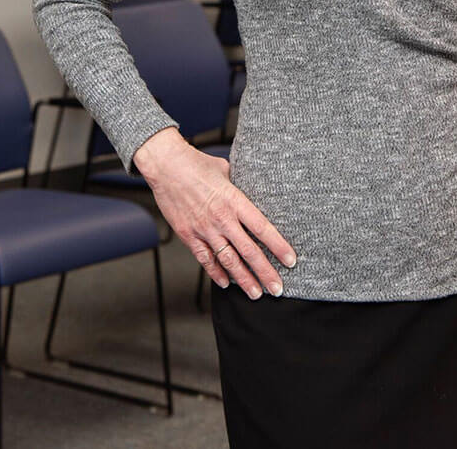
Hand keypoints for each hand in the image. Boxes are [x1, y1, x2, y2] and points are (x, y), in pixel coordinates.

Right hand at [133, 128, 295, 299]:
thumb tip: (250, 189)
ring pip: (228, 260)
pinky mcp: (188, 235)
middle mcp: (221, 218)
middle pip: (248, 251)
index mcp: (234, 200)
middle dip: (265, 272)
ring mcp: (204, 229)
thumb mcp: (226, 170)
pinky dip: (216, 273)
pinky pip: (205, 259)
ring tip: (256, 293)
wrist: (165, 166)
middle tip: (277, 289)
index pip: (262, 228)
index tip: (290, 261)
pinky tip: (225, 283)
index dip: (278, 246)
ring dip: (243, 279)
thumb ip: (239, 185)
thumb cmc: (196, 163)